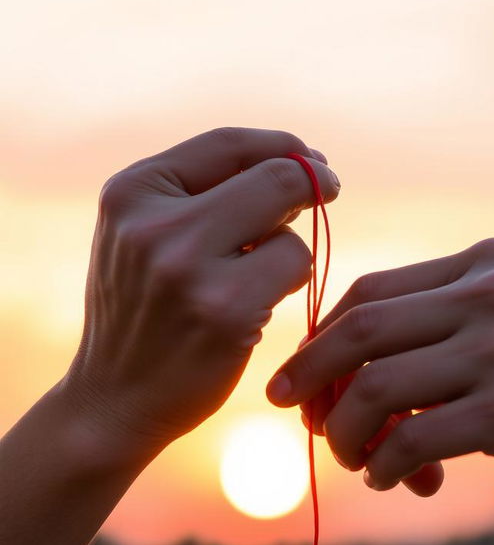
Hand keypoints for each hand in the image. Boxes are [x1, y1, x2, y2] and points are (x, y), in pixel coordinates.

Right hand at [64, 127, 339, 463]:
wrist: (112, 400)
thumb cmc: (142, 316)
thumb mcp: (144, 240)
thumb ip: (202, 198)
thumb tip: (299, 166)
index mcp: (130, 192)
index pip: (226, 144)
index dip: (283, 148)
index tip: (312, 160)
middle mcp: (155, 224)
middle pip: (274, 178)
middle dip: (312, 184)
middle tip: (329, 193)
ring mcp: (189, 269)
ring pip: (290, 230)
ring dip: (290, 252)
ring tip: (254, 284)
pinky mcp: (225, 313)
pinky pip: (295, 269)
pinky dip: (291, 284)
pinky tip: (257, 310)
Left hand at [267, 238, 493, 499]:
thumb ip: (442, 327)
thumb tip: (347, 377)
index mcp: (483, 264)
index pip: (368, 293)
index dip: (318, 341)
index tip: (298, 379)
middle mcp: (490, 297)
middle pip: (359, 331)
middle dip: (311, 380)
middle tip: (300, 419)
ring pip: (376, 390)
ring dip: (345, 435)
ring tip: (354, 462)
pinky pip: (414, 443)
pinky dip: (386, 468)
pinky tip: (391, 481)